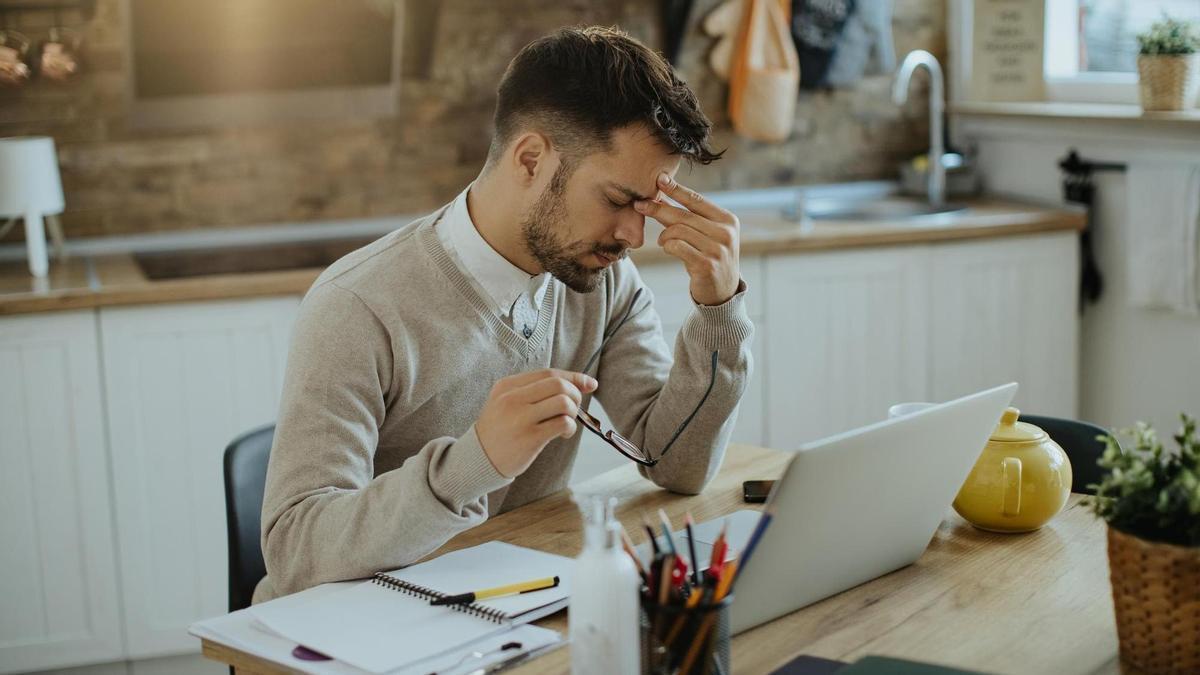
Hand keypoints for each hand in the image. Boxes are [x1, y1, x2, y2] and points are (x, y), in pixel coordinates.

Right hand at [475, 369, 597, 477]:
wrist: (477, 459)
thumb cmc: (499, 430)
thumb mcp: (506, 402)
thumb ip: (535, 391)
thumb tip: (580, 384)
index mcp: (507, 385)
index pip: (548, 373)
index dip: (574, 377)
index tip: (589, 384)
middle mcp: (512, 398)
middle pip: (558, 384)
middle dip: (575, 395)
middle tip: (574, 408)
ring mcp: (520, 417)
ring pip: (563, 402)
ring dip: (573, 412)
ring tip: (567, 422)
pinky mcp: (529, 437)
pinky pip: (562, 423)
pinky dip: (570, 427)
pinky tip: (563, 434)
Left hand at [635, 173, 740, 305]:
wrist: (723, 291)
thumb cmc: (710, 257)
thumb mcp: (709, 234)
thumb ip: (692, 217)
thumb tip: (663, 194)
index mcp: (727, 220)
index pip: (697, 200)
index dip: (676, 189)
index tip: (659, 179)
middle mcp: (725, 233)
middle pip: (683, 215)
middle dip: (659, 208)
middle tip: (640, 204)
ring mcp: (717, 249)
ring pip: (677, 231)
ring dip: (664, 235)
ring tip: (663, 240)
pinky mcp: (706, 265)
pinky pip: (677, 247)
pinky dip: (667, 246)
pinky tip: (667, 248)